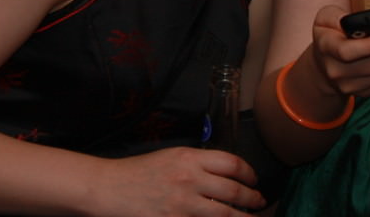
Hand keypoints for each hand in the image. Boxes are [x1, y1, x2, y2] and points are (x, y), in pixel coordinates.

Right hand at [89, 147, 264, 215]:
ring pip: (225, 214)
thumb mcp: (171, 157)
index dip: (249, 173)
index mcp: (189, 158)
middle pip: (234, 190)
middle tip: (260, 202)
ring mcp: (183, 205)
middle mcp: (189, 180)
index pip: (232, 163)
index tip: (254, 180)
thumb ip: (198, 164)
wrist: (110, 188)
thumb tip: (226, 175)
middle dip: (252, 199)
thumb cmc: (139, 172)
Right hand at [309, 4, 369, 98]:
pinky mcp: (367, 92)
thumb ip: (338, 16)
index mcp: (327, 50)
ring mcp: (353, 86)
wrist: (322, 66)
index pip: (348, 52)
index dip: (369, 46)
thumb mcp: (324, 18)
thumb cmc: (328, 34)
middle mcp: (339, 73)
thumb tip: (366, 20)